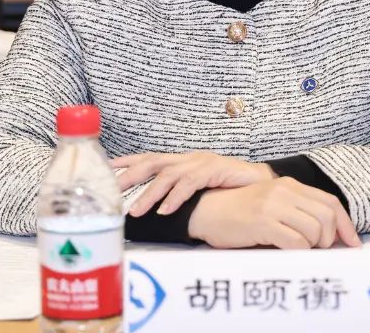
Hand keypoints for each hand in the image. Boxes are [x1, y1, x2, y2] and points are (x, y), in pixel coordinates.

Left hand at [112, 151, 273, 216]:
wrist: (263, 183)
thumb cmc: (230, 189)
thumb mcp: (199, 189)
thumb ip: (179, 194)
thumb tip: (155, 208)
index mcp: (183, 161)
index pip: (150, 158)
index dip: (128, 161)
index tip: (106, 168)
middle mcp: (189, 158)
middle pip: (152, 162)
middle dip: (129, 176)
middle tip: (111, 192)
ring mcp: (202, 162)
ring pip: (168, 175)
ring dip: (149, 194)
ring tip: (135, 211)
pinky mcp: (215, 169)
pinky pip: (190, 183)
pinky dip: (175, 197)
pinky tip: (165, 211)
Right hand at [188, 178, 361, 248]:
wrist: (206, 211)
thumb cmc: (240, 212)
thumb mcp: (272, 203)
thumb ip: (296, 210)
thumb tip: (328, 233)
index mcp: (289, 185)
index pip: (330, 202)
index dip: (345, 224)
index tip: (352, 242)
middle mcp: (284, 191)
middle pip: (327, 216)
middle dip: (330, 239)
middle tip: (318, 249)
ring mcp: (273, 205)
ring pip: (315, 230)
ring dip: (312, 247)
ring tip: (298, 249)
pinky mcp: (262, 222)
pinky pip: (296, 242)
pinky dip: (299, 252)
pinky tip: (288, 252)